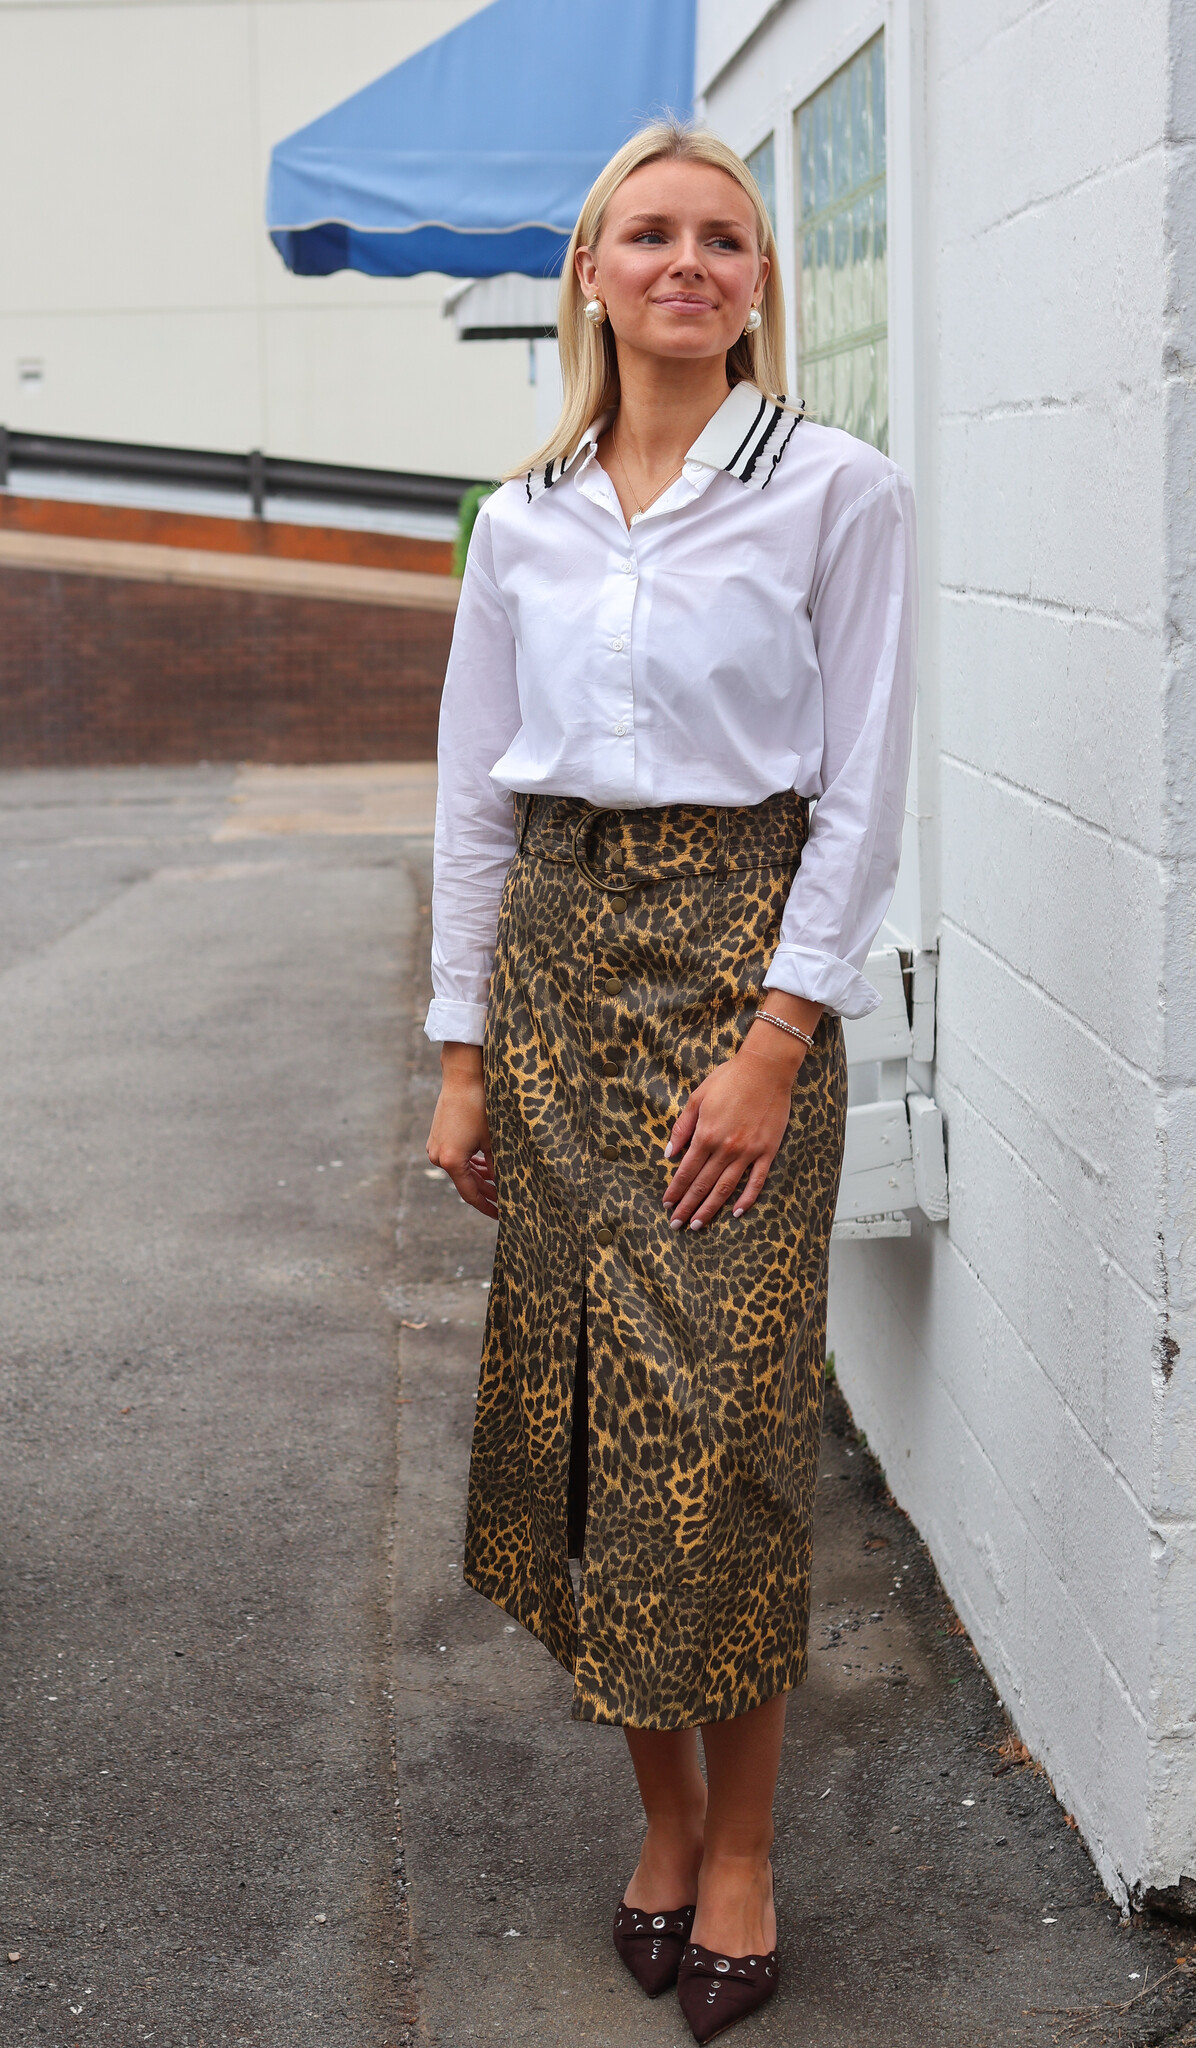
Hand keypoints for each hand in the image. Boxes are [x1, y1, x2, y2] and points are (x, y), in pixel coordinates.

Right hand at [427, 1043, 496, 1220]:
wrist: (462, 1076)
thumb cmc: (480, 1106)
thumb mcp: (493, 1139)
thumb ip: (498, 1165)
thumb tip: (505, 1185)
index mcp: (452, 1162)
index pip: (470, 1194)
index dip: (487, 1206)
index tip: (501, 1214)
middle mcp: (438, 1157)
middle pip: (465, 1183)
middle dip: (485, 1192)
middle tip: (504, 1200)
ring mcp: (435, 1146)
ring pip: (460, 1170)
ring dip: (478, 1177)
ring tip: (498, 1183)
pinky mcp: (437, 1136)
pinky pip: (455, 1158)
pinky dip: (469, 1164)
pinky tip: (484, 1166)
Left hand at [662, 998, 822, 1229]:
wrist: (765, 1069)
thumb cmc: (729, 1078)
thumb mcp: (697, 1098)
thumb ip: (682, 1128)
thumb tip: (669, 1154)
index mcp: (705, 1135)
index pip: (685, 1171)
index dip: (675, 1190)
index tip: (666, 1205)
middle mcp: (725, 1148)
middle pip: (702, 1185)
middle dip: (687, 1207)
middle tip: (677, 1224)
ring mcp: (748, 1152)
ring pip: (725, 1188)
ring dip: (710, 1209)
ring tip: (698, 1225)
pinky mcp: (767, 1151)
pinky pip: (756, 1181)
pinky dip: (746, 1199)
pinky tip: (737, 1212)